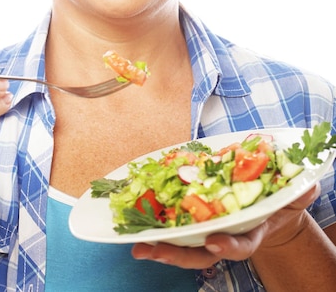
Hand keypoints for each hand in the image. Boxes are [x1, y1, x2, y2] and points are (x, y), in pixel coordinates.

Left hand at [131, 184, 319, 268]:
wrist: (263, 204)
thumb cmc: (275, 202)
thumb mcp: (290, 198)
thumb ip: (298, 194)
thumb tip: (308, 187)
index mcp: (249, 233)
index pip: (239, 245)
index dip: (227, 246)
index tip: (215, 242)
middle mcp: (224, 235)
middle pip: (199, 252)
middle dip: (175, 255)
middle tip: (151, 250)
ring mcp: (206, 229)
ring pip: (181, 244)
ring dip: (158, 245)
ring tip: (135, 244)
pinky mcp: (193, 217)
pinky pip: (173, 224)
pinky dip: (156, 224)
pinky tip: (136, 222)